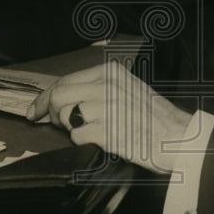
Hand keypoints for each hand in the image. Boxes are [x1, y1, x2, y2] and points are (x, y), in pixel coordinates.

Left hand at [28, 60, 191, 174]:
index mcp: (110, 72)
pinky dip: (82, 141)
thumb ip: (98, 88)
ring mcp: (105, 108)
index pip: (64, 80)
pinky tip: (98, 139)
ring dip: (69, 127)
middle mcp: (106, 86)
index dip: (45, 96)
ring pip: (64, 116)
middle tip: (51, 123)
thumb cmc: (154, 116)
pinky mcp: (106, 131)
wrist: (178, 136)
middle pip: (58, 96)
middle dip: (50, 112)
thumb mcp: (128, 88)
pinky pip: (77, 136)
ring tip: (87, 129)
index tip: (36, 109)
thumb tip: (63, 98)